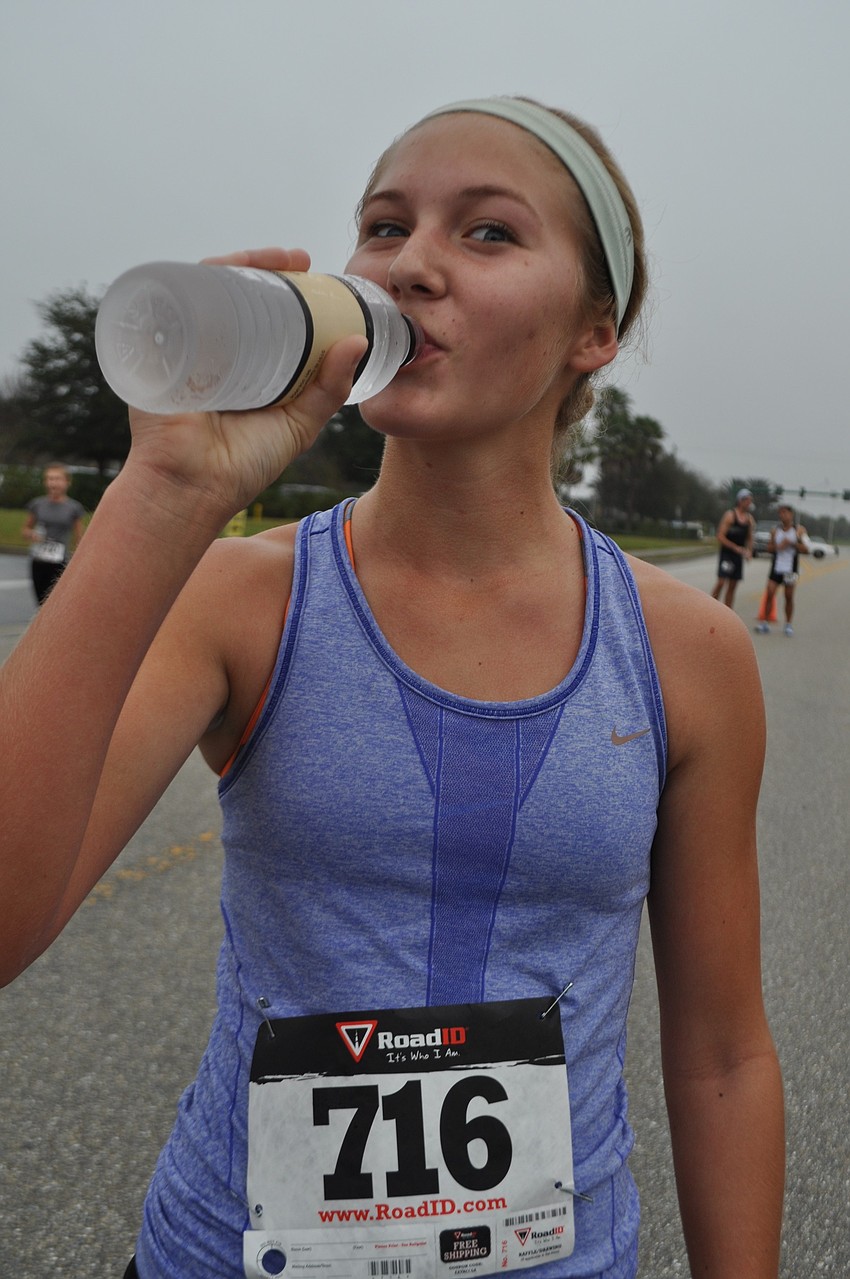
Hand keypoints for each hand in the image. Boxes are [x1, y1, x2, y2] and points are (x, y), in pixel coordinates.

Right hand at [124, 248, 368, 523]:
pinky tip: (220, 269)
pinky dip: (191, 280)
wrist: (194, 488)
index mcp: (243, 365)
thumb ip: (330, 389)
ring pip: (204, 292)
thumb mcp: (299, 423)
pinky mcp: (155, 350)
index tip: (311, 270)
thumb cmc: (243, 465)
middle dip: (263, 266)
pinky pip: (169, 304)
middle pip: (233, 294)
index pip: (261, 313)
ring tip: (270, 258)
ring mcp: (183, 347)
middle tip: (297, 259)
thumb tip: (358, 342)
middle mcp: (212, 350)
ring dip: (235, 265)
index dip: (285, 287)